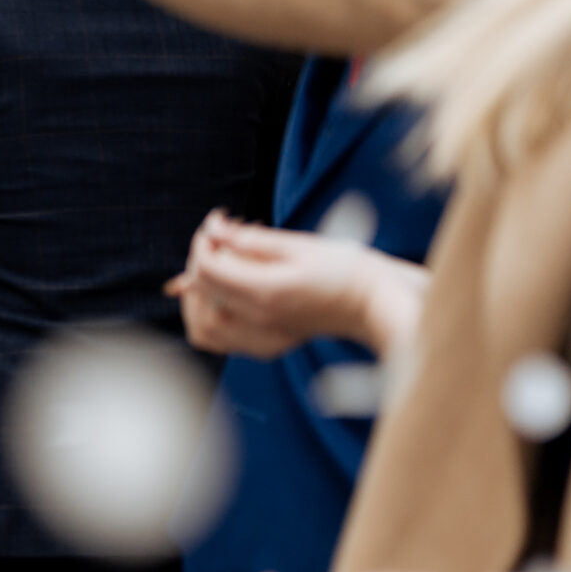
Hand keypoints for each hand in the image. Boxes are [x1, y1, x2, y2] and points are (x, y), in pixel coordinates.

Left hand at [164, 210, 425, 359]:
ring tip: (213, 268)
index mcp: (266, 292)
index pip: (208, 270)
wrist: (375, 303)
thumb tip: (214, 228)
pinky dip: (206, 320)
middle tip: (218, 241)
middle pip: (201, 294)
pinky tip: (218, 298)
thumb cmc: (345, 268)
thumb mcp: (300, 245)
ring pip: (202, 326)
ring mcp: (262, 338)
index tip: (215, 225)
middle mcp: (259, 320)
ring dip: (196, 295)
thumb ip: (251, 240)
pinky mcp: (267, 346)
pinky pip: (219, 341)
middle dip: (199, 262)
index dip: (203, 243)